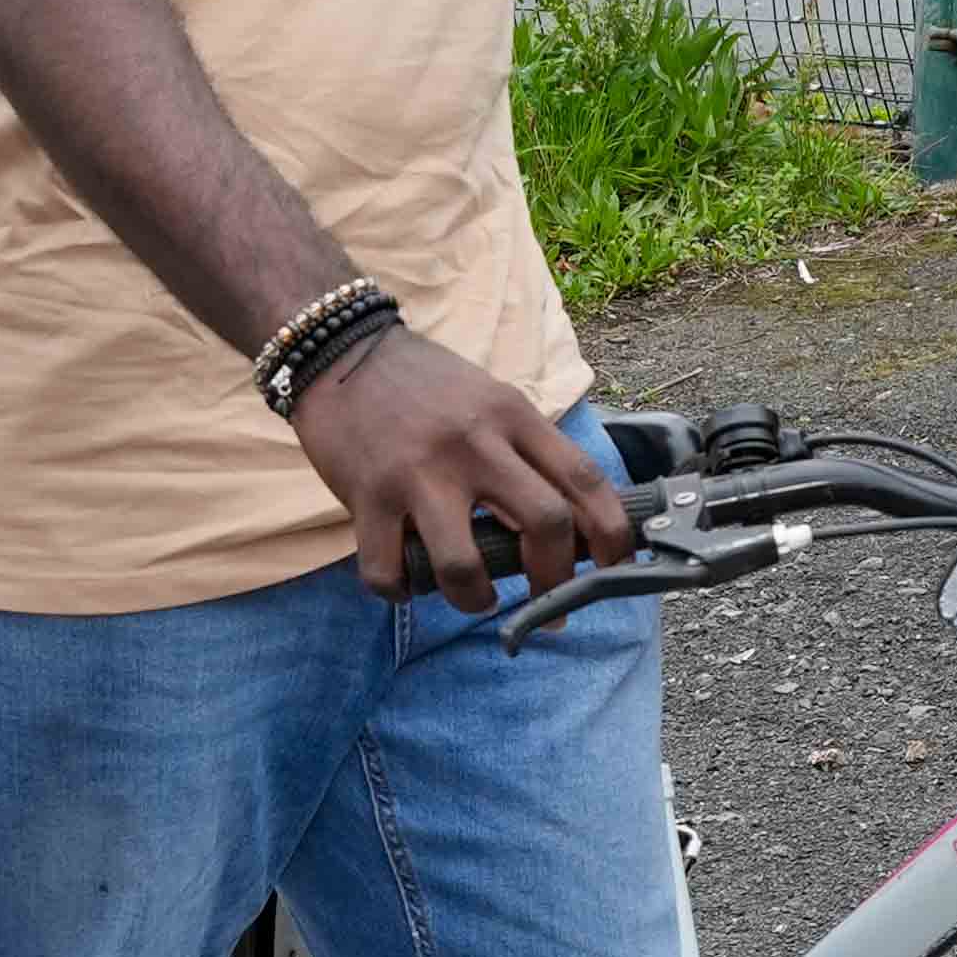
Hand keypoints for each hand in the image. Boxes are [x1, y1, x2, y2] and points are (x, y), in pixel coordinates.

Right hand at [284, 327, 635, 607]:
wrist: (339, 353)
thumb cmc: (425, 386)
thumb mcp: (491, 400)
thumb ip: (527, 451)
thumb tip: (574, 522)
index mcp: (512, 416)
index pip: (584, 479)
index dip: (612, 532)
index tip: (617, 565)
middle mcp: (473, 444)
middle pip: (545, 524)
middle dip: (558, 579)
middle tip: (554, 603)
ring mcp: (418, 473)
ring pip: (465, 565)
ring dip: (477, 599)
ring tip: (476, 598)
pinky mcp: (367, 497)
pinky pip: (388, 570)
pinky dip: (400, 590)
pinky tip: (406, 582)